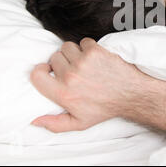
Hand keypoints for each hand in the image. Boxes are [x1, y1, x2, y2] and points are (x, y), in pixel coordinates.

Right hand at [30, 38, 145, 132]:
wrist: (130, 93)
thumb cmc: (105, 108)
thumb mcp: (79, 123)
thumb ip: (55, 124)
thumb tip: (35, 121)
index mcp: (63, 94)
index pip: (36, 75)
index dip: (40, 70)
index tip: (48, 70)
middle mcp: (71, 77)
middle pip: (53, 58)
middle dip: (62, 62)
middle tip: (74, 70)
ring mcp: (83, 62)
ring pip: (67, 47)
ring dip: (73, 53)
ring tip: (84, 63)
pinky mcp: (95, 51)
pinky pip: (83, 42)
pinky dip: (88, 47)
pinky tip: (95, 58)